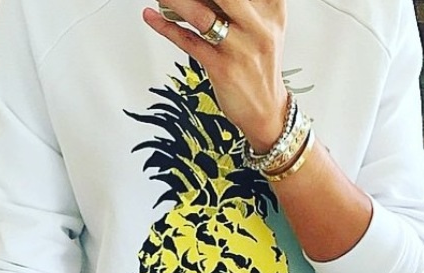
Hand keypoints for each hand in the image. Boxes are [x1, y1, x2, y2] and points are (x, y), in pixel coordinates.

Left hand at [143, 0, 288, 152]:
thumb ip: (241, 6)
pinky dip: (166, 27)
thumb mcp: (263, 28)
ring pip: (201, 13)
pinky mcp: (223, 68)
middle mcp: (259, 25)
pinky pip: (189, 42)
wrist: (266, 110)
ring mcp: (240, 48)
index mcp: (272, 9)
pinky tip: (151, 16)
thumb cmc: (258, 66)